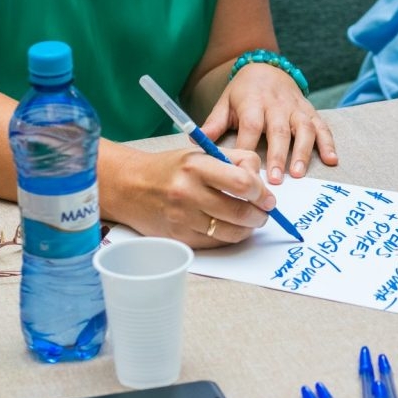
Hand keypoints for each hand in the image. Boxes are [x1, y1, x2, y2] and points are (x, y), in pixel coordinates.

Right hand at [115, 146, 274, 246]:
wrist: (130, 186)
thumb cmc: (171, 169)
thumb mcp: (201, 153)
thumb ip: (235, 161)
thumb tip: (262, 185)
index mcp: (196, 167)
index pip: (242, 183)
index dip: (261, 193)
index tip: (266, 197)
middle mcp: (188, 193)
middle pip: (240, 212)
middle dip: (260, 215)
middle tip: (264, 212)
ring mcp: (182, 219)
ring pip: (231, 232)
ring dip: (248, 229)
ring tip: (249, 221)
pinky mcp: (179, 238)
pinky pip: (215, 243)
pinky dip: (228, 237)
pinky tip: (229, 228)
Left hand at [200, 63, 337, 183]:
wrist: (266, 67)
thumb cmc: (243, 93)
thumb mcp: (225, 103)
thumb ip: (214, 124)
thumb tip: (195, 144)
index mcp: (253, 103)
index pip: (251, 126)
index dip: (248, 148)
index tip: (244, 172)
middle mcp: (277, 105)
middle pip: (278, 131)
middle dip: (277, 156)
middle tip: (273, 180)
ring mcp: (297, 109)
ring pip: (303, 130)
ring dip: (302, 153)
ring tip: (298, 174)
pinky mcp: (311, 111)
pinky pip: (323, 127)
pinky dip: (329, 143)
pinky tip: (332, 160)